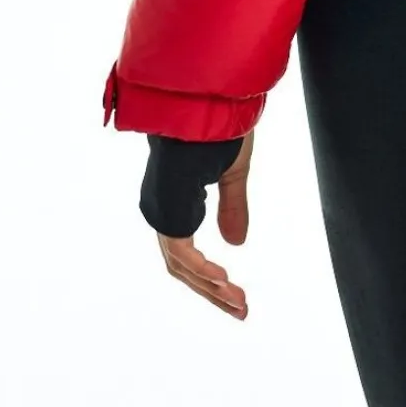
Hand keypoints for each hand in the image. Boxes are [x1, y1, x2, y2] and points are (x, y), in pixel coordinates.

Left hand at [155, 129, 253, 317]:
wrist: (213, 96)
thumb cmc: (221, 122)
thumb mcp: (233, 173)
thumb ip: (232, 207)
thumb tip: (236, 245)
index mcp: (178, 199)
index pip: (187, 253)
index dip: (211, 278)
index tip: (238, 295)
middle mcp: (165, 208)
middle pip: (183, 266)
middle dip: (213, 293)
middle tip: (242, 310)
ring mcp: (163, 208)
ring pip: (179, 265)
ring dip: (210, 288)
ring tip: (238, 302)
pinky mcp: (167, 206)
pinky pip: (179, 250)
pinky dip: (201, 269)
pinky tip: (223, 279)